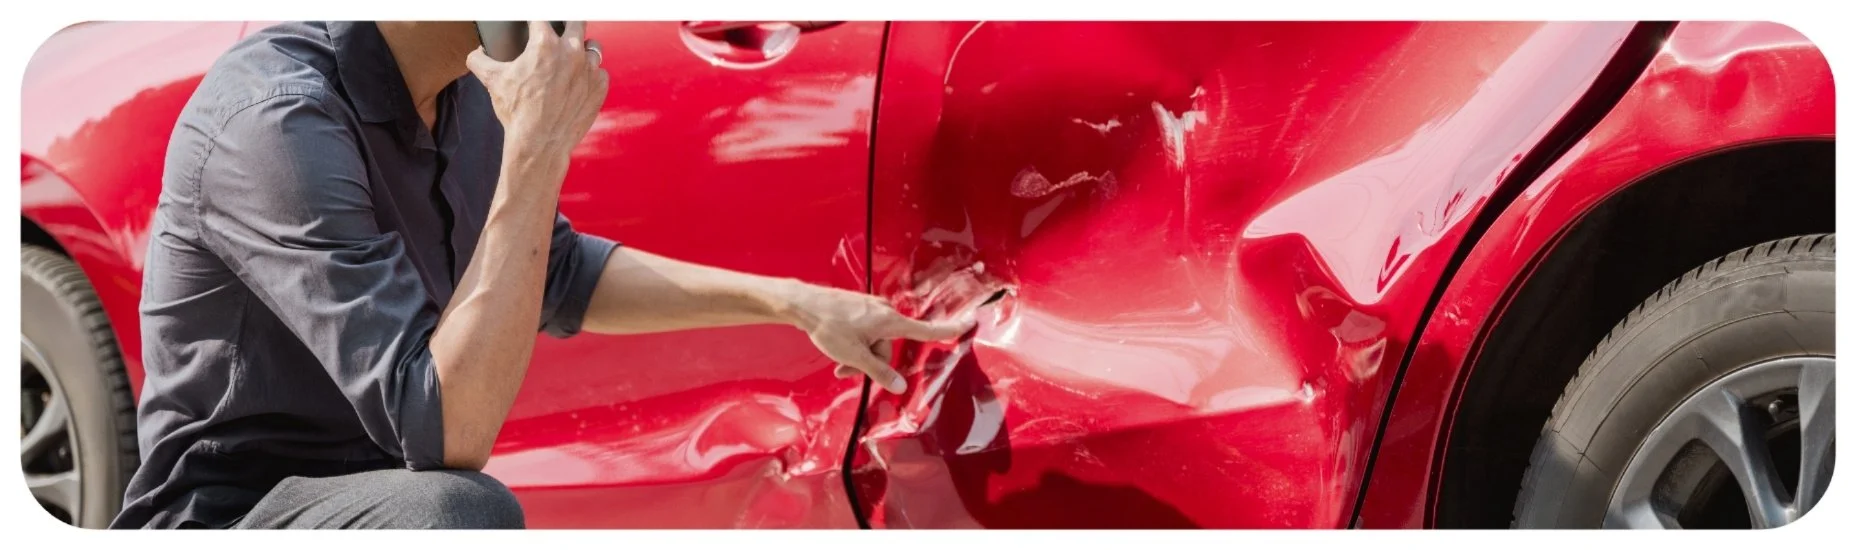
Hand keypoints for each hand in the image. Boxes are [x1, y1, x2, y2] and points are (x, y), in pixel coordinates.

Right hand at [466, 21, 607, 162]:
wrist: (540, 144)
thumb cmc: (518, 113)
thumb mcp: (493, 81)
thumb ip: (480, 60)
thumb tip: (477, 54)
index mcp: (545, 44)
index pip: (542, 16)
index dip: (535, 19)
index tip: (534, 24)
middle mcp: (572, 52)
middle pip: (576, 21)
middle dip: (567, 23)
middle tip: (559, 32)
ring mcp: (589, 69)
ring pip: (592, 46)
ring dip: (582, 49)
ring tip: (570, 60)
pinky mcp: (600, 87)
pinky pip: (599, 72)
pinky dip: (590, 75)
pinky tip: (578, 83)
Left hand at [783, 285, 974, 393]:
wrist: (805, 304)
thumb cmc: (830, 328)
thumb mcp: (854, 356)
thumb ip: (879, 372)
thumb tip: (900, 386)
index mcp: (890, 321)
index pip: (926, 330)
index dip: (949, 330)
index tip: (970, 323)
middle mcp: (885, 312)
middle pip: (889, 347)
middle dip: (871, 362)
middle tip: (846, 370)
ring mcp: (872, 308)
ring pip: (875, 341)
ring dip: (860, 355)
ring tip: (838, 362)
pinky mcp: (860, 308)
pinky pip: (866, 332)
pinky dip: (856, 344)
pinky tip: (838, 346)